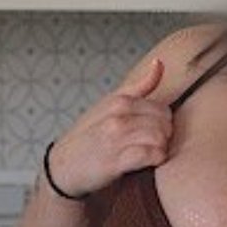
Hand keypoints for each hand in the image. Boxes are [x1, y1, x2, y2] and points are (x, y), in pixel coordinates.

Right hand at [47, 58, 172, 197]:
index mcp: (119, 100)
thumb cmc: (89, 135)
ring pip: (160, 138)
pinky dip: (155, 161)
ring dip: (160, 149)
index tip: (152, 133)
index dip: (163, 124)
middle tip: (152, 145)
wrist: (62, 165)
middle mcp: (118, 114)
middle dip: (164, 136)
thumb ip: (138, 86)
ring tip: (148, 154)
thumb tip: (159, 62)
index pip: (162, 108)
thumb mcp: (109, 105)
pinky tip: (145, 164)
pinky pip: (152, 155)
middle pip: (165, 123)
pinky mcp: (116, 159)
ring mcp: (117, 136)